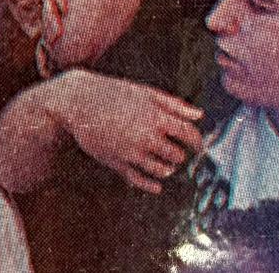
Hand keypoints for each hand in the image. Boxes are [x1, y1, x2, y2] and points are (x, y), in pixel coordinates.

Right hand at [55, 70, 202, 193]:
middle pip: (177, 155)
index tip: (198, 145)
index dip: (197, 141)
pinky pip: (139, 180)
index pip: (188, 134)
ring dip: (168, 169)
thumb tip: (200, 115)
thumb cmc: (115, 92)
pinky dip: (151, 185)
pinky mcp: (116, 162)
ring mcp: (131, 152)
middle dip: (180, 154)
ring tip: (168, 165)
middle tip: (178, 152)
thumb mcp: (146, 93)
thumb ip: (174, 105)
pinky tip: (158, 186)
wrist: (79, 100)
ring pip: (161, 170)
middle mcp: (146, 136)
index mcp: (156, 117)